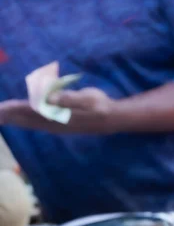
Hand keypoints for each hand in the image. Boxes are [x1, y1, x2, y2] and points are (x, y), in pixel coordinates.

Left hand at [0, 88, 115, 134]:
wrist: (112, 119)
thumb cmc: (101, 106)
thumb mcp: (87, 98)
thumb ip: (69, 98)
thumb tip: (51, 98)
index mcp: (58, 116)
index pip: (31, 110)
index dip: (15, 108)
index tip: (0, 108)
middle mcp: (55, 123)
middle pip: (27, 119)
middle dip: (10, 116)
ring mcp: (57, 126)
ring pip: (31, 123)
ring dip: (16, 121)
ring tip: (3, 118)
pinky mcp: (60, 126)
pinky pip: (38, 124)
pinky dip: (27, 122)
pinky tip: (23, 121)